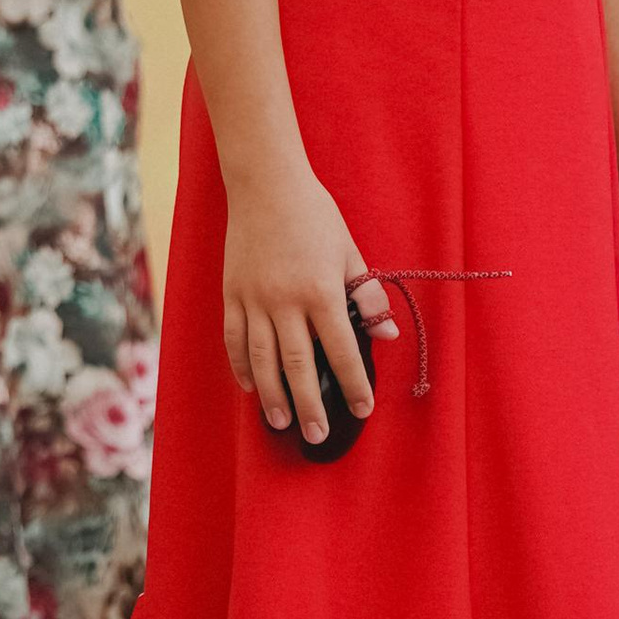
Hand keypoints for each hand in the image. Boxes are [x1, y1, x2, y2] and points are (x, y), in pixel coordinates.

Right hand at [221, 163, 395, 444]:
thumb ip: (367, 296)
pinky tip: (249, 386)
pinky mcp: (232, 293)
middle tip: (316, 434)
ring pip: (262, 359)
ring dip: (271, 394)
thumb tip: (386, 333)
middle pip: (298, 365)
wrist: (265, 184)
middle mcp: (285, 301)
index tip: (362, 409)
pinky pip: (234, 338)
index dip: (353, 384)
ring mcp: (254, 298)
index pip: (342, 350)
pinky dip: (240, 366)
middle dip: (309, 404)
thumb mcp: (350, 252)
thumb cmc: (314, 215)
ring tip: (279, 422)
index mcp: (321, 291)